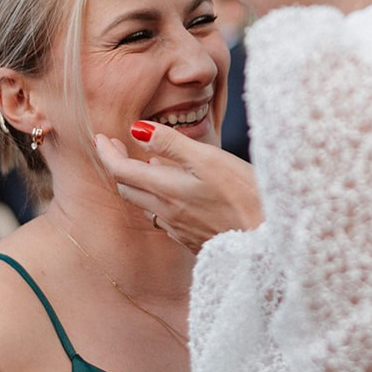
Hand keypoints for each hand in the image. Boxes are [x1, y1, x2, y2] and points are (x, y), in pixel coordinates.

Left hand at [95, 125, 263, 253]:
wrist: (271, 241)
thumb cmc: (247, 196)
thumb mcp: (210, 159)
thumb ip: (171, 144)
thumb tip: (136, 130)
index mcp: (167, 190)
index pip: (121, 171)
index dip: (107, 153)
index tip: (100, 137)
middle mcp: (168, 213)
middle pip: (128, 190)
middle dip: (118, 167)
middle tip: (116, 147)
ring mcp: (180, 230)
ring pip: (146, 206)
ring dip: (138, 185)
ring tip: (145, 165)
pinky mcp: (194, 240)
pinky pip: (165, 220)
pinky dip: (159, 202)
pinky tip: (174, 195)